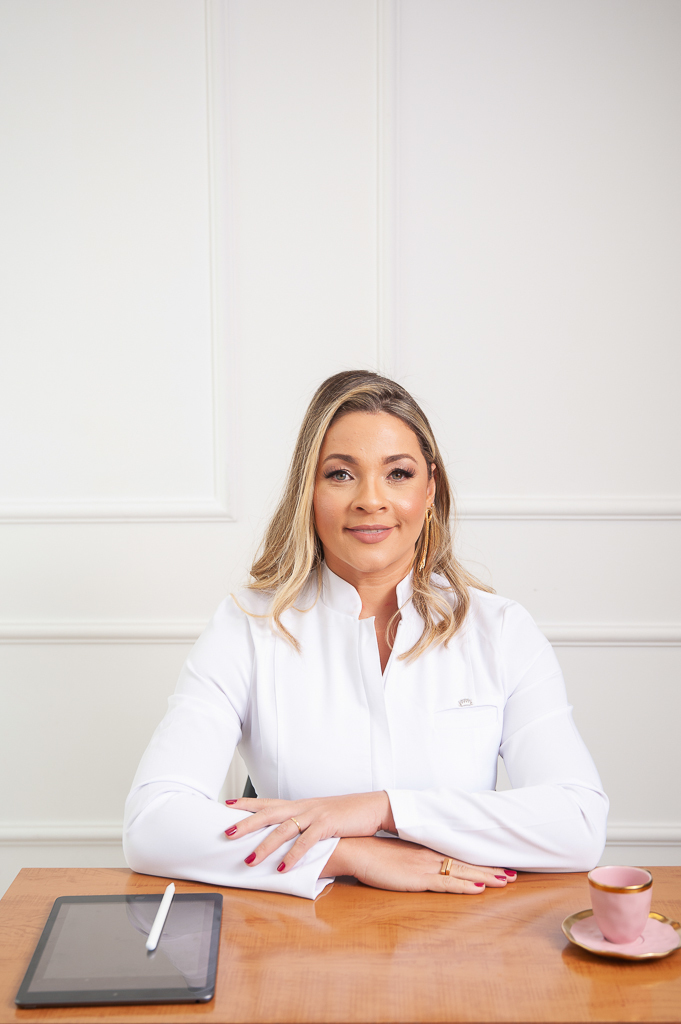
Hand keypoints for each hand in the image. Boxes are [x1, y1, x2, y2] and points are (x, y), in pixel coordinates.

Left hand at [223, 792, 395, 871]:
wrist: (373, 806)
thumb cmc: (347, 815)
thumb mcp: (321, 817)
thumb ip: (303, 826)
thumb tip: (286, 841)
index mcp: (300, 804)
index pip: (268, 802)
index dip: (247, 804)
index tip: (226, 806)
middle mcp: (304, 806)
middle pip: (269, 813)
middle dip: (246, 824)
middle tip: (227, 833)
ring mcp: (315, 814)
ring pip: (283, 828)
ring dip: (265, 845)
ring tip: (250, 860)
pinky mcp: (328, 824)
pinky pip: (307, 841)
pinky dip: (293, 855)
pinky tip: (283, 867)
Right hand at [322, 836, 517, 893]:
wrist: (356, 849)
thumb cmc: (372, 854)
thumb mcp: (397, 856)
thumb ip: (411, 860)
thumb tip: (420, 867)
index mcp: (426, 849)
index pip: (459, 856)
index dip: (480, 861)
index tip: (498, 864)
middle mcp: (430, 856)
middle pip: (467, 863)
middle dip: (492, 869)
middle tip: (514, 874)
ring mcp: (426, 866)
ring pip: (463, 872)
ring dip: (487, 877)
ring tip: (507, 880)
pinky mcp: (418, 878)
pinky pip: (448, 884)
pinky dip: (466, 887)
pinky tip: (480, 889)